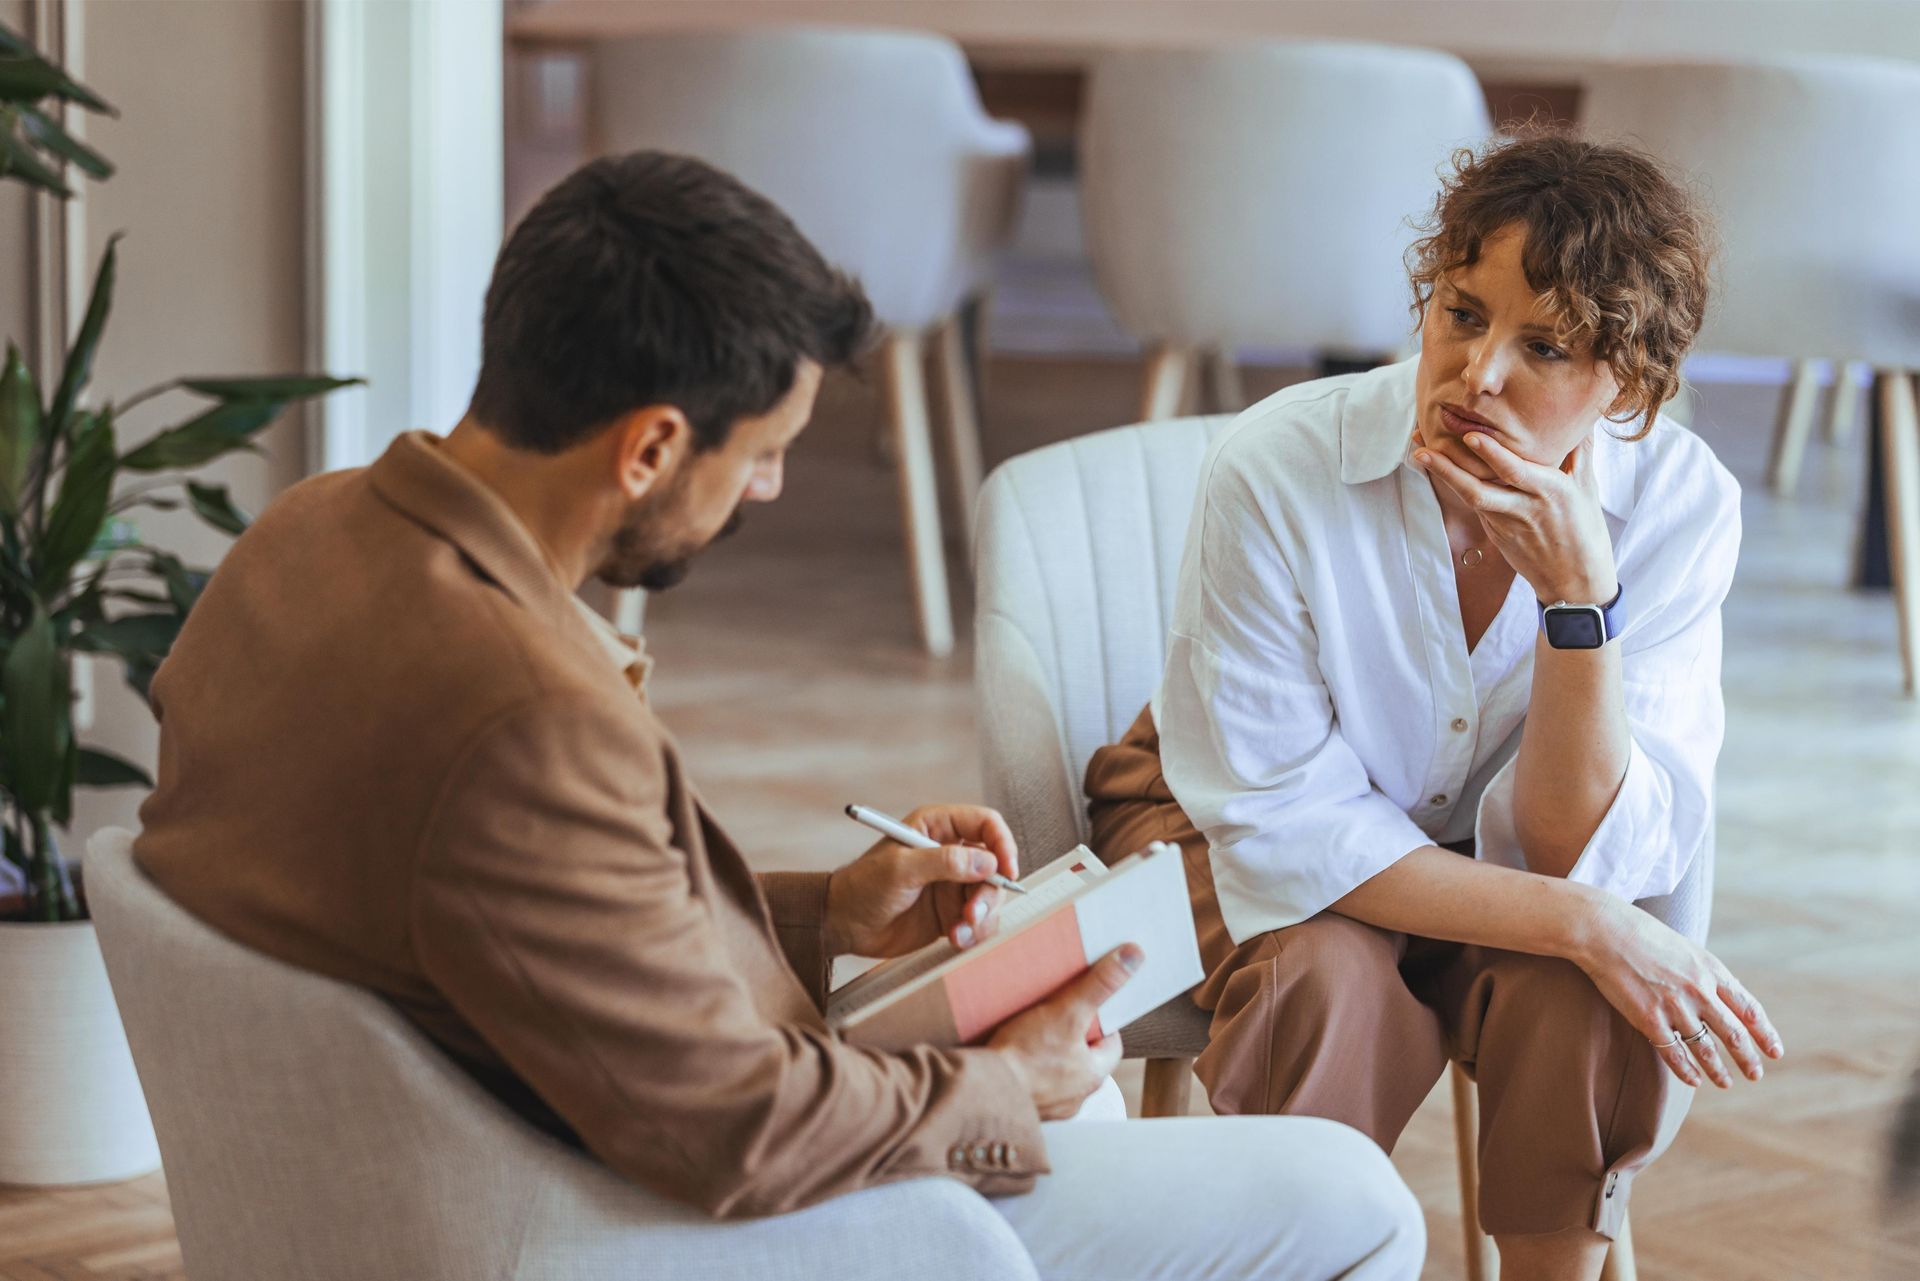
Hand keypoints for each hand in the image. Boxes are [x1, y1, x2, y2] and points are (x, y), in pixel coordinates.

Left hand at [824, 804, 1017, 957]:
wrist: (844, 925)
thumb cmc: (863, 887)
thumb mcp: (901, 869)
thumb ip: (945, 862)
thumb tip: (988, 862)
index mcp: (937, 827)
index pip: (986, 824)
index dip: (1002, 844)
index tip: (1006, 871)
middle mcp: (951, 853)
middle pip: (995, 866)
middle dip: (989, 893)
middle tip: (971, 913)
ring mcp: (952, 884)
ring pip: (990, 896)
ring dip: (982, 917)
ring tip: (958, 932)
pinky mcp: (951, 912)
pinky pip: (979, 921)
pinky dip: (973, 932)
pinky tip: (954, 939)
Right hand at [990, 944, 1140, 1119]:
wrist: (981, 1091)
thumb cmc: (1024, 1056)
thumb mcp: (1066, 1012)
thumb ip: (1098, 985)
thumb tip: (1133, 958)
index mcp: (1092, 1077)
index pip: (1111, 1045)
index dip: (1102, 1022)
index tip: (1088, 1006)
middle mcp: (1074, 1098)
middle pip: (1082, 1058)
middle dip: (1072, 1037)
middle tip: (1057, 1014)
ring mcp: (1047, 1106)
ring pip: (1056, 1074)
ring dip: (1048, 1056)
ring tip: (1031, 1031)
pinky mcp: (1021, 1107)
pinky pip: (1030, 1085)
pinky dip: (1025, 1070)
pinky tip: (1011, 1054)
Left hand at [1415, 431, 1618, 603]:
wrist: (1573, 581)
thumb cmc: (1585, 530)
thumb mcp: (1588, 489)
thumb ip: (1580, 453)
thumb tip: (1583, 420)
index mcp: (1550, 492)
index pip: (1515, 472)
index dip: (1492, 454)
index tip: (1469, 436)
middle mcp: (1523, 508)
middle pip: (1479, 488)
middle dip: (1448, 467)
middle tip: (1422, 446)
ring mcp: (1505, 524)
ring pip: (1471, 497)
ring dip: (1444, 475)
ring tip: (1421, 454)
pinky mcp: (1496, 534)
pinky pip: (1475, 505)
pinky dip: (1457, 486)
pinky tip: (1440, 468)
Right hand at [1573, 897, 1784, 1087]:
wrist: (1606, 931)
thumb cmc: (1642, 935)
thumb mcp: (1686, 949)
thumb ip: (1704, 974)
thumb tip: (1719, 995)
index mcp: (1711, 971)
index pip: (1748, 1009)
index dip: (1764, 1033)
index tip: (1775, 1051)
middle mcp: (1699, 991)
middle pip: (1734, 1034)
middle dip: (1748, 1058)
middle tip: (1756, 1075)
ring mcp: (1674, 1006)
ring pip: (1706, 1048)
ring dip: (1718, 1070)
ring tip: (1726, 1083)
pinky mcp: (1649, 1018)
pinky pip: (1674, 1052)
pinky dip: (1686, 1070)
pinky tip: (1693, 1080)